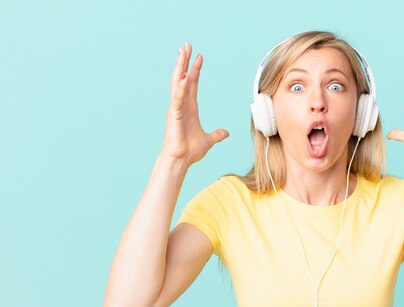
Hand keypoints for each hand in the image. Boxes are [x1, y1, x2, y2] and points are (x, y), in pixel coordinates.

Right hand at [161, 42, 229, 164]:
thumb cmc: (189, 150)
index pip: (192, 83)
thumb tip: (226, 133)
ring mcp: (176, 108)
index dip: (195, 69)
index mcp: (189, 107)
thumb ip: (216, 134)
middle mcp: (182, 104)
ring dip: (180, 66)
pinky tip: (184, 75)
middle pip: (183, 77)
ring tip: (183, 52)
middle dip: (185, 61)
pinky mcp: (173, 114)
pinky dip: (180, 86)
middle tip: (187, 45)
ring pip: (178, 82)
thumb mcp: (208, 140)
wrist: (180, 160)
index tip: (199, 56)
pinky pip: (177, 97)